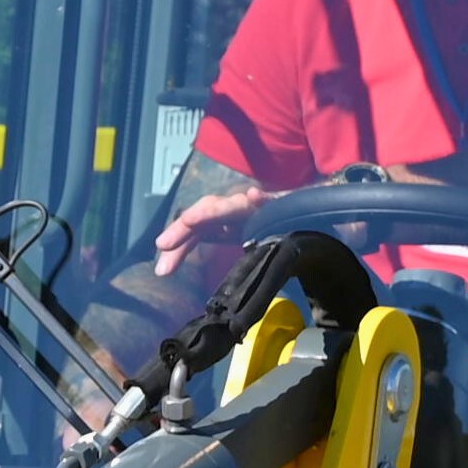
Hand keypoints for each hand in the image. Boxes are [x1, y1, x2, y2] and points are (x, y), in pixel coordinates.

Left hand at [148, 168, 273, 278]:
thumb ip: (218, 246)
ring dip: (211, 211)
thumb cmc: (269, 227)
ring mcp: (258, 204)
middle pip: (206, 212)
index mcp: (226, 219)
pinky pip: (272, 200)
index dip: (179, 246)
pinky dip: (261, 198)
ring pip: (232, 205)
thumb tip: (186, 266)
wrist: (304, 212)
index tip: (162, 270)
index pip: (197, 230)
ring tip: (190, 219)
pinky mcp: (282, 204)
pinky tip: (254, 196)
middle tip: (163, 244)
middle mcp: (237, 208)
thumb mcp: (240, 241)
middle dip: (183, 228)